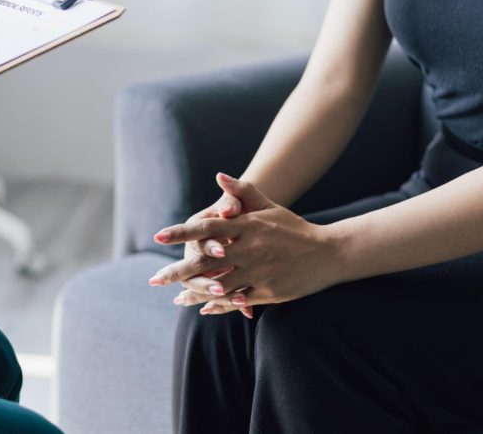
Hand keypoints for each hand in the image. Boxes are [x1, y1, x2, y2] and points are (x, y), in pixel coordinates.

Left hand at [148, 174, 343, 315]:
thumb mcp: (268, 206)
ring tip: (174, 296)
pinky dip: (219, 305)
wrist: (327, 253)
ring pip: (219, 286)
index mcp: (246, 227)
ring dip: (194, 292)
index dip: (181, 232)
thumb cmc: (293, 228)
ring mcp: (258, 273)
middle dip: (178, 271)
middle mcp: (249, 250)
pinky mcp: (267, 292)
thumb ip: (242, 191)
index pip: (207, 228)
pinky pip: (238, 301)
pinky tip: (202, 307)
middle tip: (154, 278)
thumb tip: (218, 175)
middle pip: (206, 262)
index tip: (158, 236)